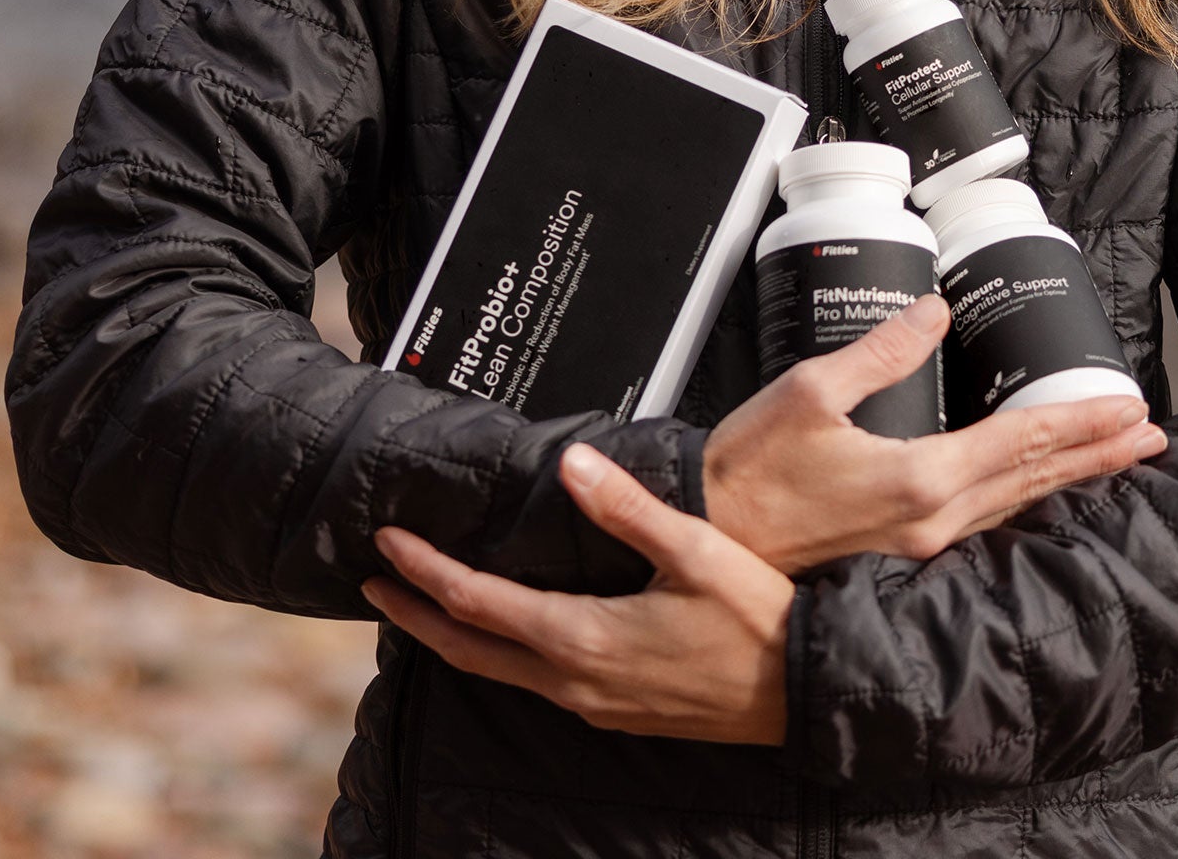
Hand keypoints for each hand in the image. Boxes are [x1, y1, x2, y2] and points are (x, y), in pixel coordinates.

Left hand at [363, 444, 792, 745]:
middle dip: (414, 614)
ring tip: (424, 603)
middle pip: (469, 649)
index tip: (387, 542)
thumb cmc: (756, 621)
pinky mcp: (618, 712)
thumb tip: (569, 464)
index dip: (425, 571)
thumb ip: (626, 507)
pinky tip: (509, 634)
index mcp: (585, 638)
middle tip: (373, 582)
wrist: (804, 694)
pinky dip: (499, 652)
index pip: (478, 603)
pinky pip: (535, 683)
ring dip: (453, 635)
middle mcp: (577, 681)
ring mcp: (595, 704)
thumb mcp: (693, 552)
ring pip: (499, 671)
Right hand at [704, 294, 1165, 572]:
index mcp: (918, 479)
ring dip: (1067, 477)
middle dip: (1094, 453)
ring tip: (1113, 459)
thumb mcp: (809, 392)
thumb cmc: (748, 472)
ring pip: (1012, 504)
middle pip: (1032, 480)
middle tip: (1148, 435)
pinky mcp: (898, 550)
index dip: (1079, 423)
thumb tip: (935, 313)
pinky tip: (1032, 491)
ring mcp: (917, 544)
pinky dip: (1022, 498)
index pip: (1020, 443)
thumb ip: (881, 351)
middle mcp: (930, 520)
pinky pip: (982, 520)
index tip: (1130, 410)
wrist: (708, 540)